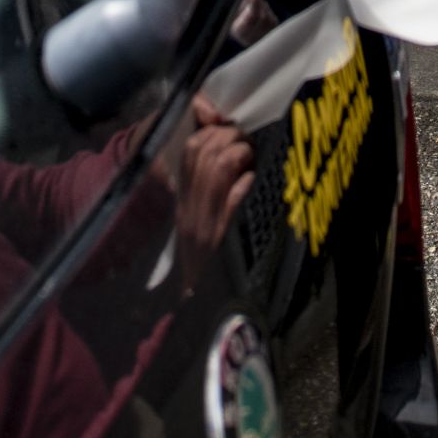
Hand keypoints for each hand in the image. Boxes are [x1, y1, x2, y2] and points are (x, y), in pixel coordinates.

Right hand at [165, 102, 254, 261]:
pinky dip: (245, 184)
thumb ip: (215, 190)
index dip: (210, 130)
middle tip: (248, 143)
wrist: (204, 308)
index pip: (189, 151)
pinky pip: (233, 201)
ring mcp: (207, 226)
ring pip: (218, 169)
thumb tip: (237, 158)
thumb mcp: (203, 224)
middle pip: (204, 153)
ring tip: (253, 160)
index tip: (230, 128)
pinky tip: (253, 183)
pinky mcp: (224, 241)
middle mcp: (191, 212)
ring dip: (241, 154)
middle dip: (230, 137)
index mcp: (185, 204)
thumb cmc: (210, 265)